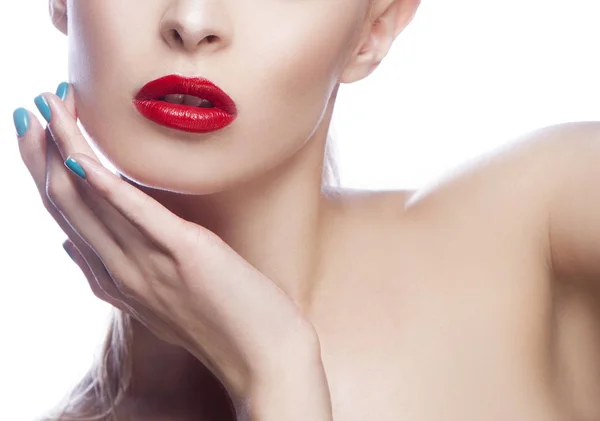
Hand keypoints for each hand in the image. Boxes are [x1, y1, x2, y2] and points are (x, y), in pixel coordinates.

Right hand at [14, 83, 321, 404]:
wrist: (262, 355)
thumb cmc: (218, 321)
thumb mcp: (151, 299)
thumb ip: (109, 273)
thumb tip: (69, 248)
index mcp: (113, 279)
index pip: (66, 220)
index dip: (46, 175)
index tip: (38, 136)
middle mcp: (119, 272)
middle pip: (66, 206)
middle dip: (41, 154)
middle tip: (27, 109)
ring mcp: (147, 265)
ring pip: (89, 203)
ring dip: (66, 149)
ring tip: (49, 107)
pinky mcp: (184, 254)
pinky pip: (136, 215)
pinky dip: (106, 186)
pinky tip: (82, 158)